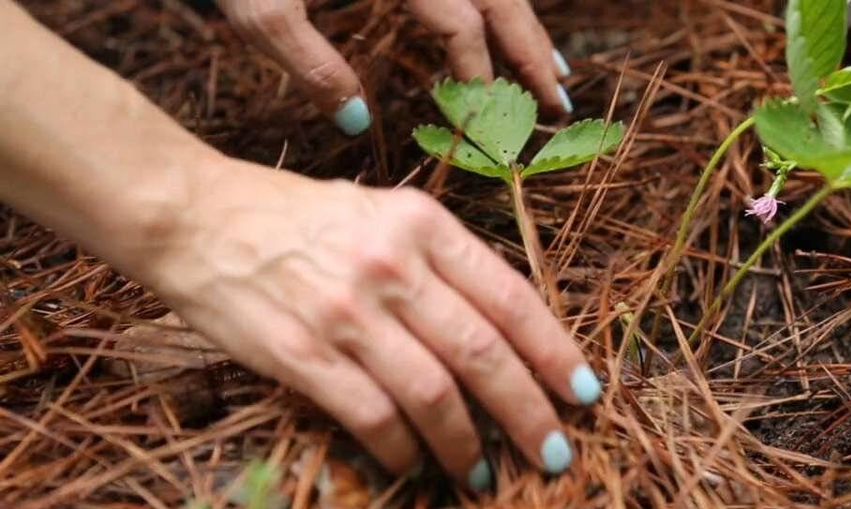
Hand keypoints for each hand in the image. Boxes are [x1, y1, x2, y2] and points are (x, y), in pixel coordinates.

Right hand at [139, 159, 601, 489]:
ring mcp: (346, 312)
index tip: (583, 394)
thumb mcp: (383, 213)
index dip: (556, 354)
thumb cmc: (298, 219)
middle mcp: (392, 266)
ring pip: (434, 397)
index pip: (512, 298)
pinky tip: (414, 465)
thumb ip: (443, 262)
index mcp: (422, 225)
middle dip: (529, 416)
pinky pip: (372, 418)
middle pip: (484, 356)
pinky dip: (402, 452)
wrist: (196, 217)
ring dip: (467, 448)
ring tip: (484, 475)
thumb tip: (506, 334)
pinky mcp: (301, 354)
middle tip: (552, 456)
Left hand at [215, 0, 573, 135]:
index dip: (478, 77)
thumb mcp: (259, 7)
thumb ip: (309, 64)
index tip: (486, 123)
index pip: (462, 25)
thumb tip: (356, 122)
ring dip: (525, 21)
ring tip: (550, 65)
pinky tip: (501, 19)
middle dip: (532, 50)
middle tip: (560, 101)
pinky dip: (495, 0)